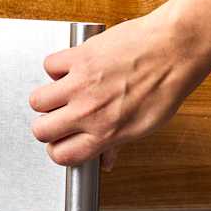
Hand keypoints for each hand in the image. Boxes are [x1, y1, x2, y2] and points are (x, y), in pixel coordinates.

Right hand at [29, 3, 210, 167]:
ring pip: (37, 101)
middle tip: (59, 117)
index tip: (61, 141)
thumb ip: (117, 143)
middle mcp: (89, 112)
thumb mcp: (144, 125)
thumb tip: (106, 159)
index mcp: (105, 133)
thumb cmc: (165, 85)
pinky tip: (71, 68)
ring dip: (48, 97)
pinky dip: (57, 67)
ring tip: (62, 92)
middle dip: (48, 126)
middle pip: (41, 131)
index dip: (58, 149)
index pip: (62, 155)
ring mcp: (81, 85)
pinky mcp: (78, 58)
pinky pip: (49, 66)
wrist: (173, 50)